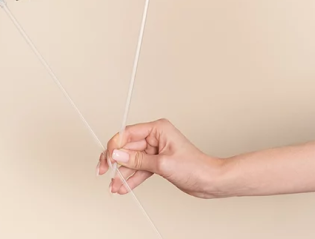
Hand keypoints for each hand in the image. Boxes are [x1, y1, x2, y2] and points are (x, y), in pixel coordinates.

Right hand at [97, 119, 225, 198]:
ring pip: (132, 161)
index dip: (116, 146)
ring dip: (122, 174)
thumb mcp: (163, 164)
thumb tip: (118, 156)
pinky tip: (123, 186)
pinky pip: (140, 169)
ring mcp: (155, 150)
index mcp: (157, 128)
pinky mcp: (157, 163)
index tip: (108, 158)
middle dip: (116, 162)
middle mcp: (155, 137)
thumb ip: (138, 160)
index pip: (129, 133)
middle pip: (128, 148)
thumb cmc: (196, 168)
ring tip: (114, 185)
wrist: (211, 182)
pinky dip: (132, 178)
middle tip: (103, 170)